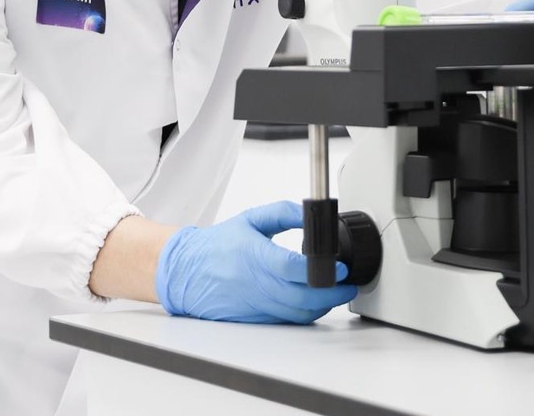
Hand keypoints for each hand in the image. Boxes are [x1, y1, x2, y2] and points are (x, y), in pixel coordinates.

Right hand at [155, 200, 357, 323]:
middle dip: (332, 295)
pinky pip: (286, 320)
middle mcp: (256, 285)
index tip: (340, 267)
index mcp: (255, 257)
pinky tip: (314, 303)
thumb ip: (283, 212)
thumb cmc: (217, 245)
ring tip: (337, 294)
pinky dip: (304, 314)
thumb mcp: (251, 219)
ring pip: (297, 314)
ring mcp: (255, 305)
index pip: (293, 269)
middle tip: (348, 285)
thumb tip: (311, 214)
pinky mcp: (254, 318)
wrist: (185, 271)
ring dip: (322, 306)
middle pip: (302, 298)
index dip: (321, 270)